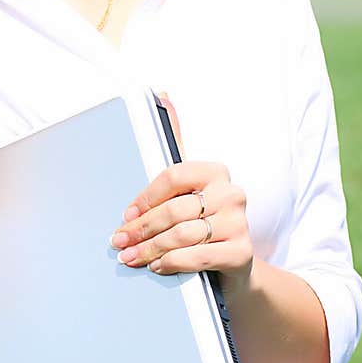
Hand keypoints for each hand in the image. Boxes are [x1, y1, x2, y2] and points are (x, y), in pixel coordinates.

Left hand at [109, 95, 253, 295]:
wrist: (235, 268)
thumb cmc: (203, 225)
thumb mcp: (187, 191)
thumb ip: (174, 147)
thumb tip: (162, 94)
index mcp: (215, 171)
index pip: (171, 176)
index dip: (144, 198)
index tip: (126, 215)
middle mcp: (232, 192)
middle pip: (173, 209)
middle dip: (140, 228)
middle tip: (119, 241)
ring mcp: (240, 223)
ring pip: (181, 234)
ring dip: (149, 248)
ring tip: (130, 257)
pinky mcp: (242, 252)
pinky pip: (196, 256)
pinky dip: (171, 262)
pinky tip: (157, 266)